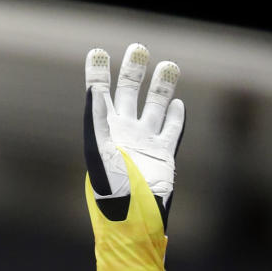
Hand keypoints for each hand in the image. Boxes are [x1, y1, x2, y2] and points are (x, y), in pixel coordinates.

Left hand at [84, 42, 184, 223]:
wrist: (133, 221)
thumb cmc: (112, 194)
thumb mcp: (98, 156)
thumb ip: (95, 123)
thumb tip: (93, 91)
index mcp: (105, 132)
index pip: (100, 95)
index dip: (98, 73)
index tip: (96, 52)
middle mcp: (124, 133)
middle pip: (129, 94)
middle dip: (133, 71)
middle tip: (139, 48)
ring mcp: (145, 143)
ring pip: (155, 106)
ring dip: (161, 86)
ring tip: (169, 64)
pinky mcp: (164, 155)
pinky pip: (171, 130)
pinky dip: (175, 116)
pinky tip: (178, 104)